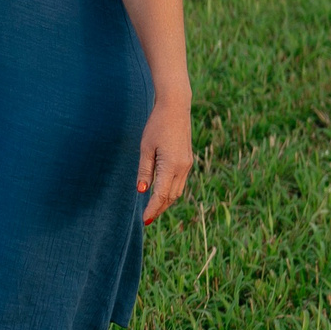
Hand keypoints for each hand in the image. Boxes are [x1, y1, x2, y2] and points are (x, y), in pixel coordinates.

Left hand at [136, 97, 193, 223]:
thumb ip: (145, 171)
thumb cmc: (157, 126)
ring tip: (153, 210)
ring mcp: (187, 165)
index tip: (144, 221)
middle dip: (159, 209)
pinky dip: (171, 192)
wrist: (176, 108)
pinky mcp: (187, 161)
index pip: (161, 195)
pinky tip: (162, 194)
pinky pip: (180, 182)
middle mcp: (183, 168)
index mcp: (172, 166)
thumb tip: (142, 191)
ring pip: (177, 191)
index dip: (152, 209)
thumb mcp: (146, 148)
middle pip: (171, 197)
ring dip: (166, 202)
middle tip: (147, 220)